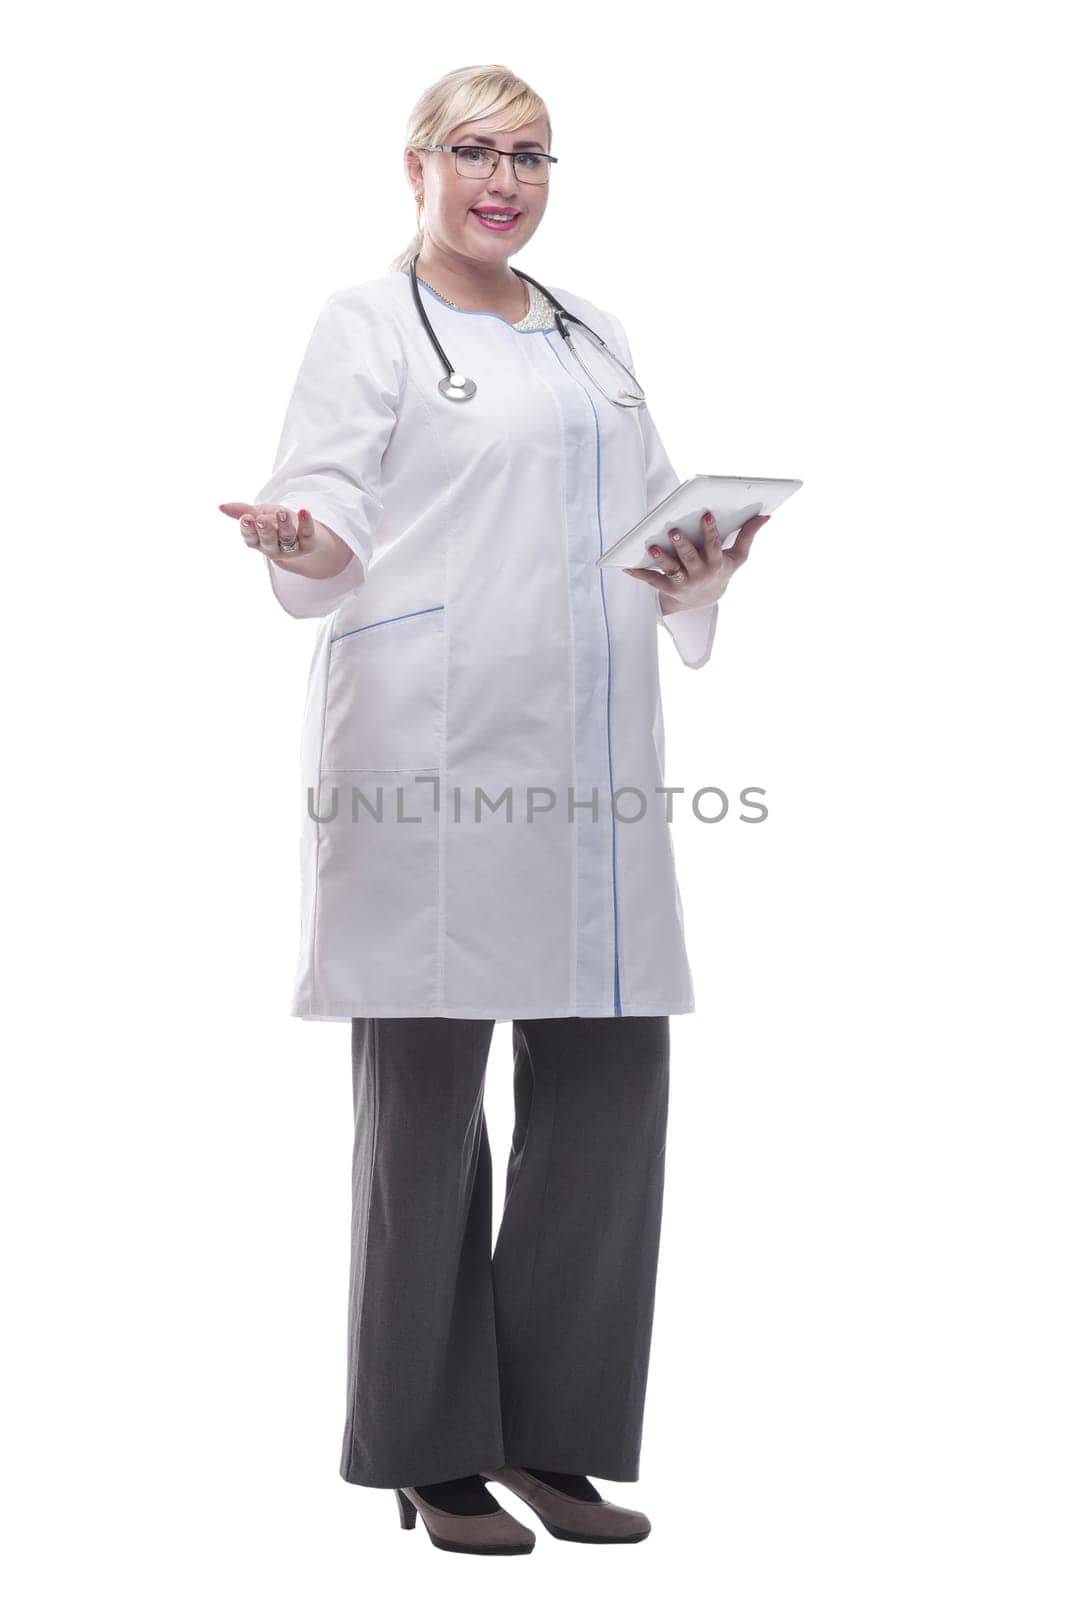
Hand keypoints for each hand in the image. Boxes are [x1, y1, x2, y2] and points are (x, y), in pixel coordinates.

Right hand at [218, 501, 355, 578]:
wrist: (303, 538)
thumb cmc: (276, 524)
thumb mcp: (258, 515)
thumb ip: (242, 511)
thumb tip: (221, 506)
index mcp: (258, 542)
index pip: (250, 538)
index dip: (248, 530)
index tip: (246, 519)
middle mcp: (274, 548)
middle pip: (268, 541)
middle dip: (265, 530)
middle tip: (262, 519)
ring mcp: (292, 549)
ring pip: (287, 539)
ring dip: (284, 525)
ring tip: (281, 513)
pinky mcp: (308, 545)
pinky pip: (307, 535)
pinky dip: (306, 523)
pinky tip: (303, 511)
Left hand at [623, 509, 770, 612]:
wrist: (704, 601)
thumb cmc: (721, 570)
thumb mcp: (737, 557)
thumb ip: (748, 535)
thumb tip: (766, 515)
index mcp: (716, 563)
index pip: (714, 546)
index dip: (710, 532)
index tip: (706, 515)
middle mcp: (699, 574)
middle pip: (690, 558)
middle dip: (682, 545)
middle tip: (674, 530)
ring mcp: (683, 582)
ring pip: (671, 570)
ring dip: (661, 559)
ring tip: (652, 547)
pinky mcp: (667, 589)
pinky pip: (652, 581)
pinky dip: (639, 574)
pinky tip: (626, 567)